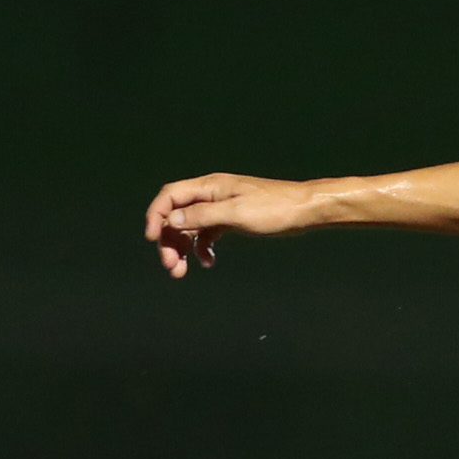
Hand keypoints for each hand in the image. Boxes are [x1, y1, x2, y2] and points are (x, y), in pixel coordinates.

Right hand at [142, 173, 317, 277]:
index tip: (152, 239)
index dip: (156, 216)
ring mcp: (221, 208)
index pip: (170, 197)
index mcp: (209, 187)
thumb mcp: (237, 213)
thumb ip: (203, 216)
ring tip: (180, 271)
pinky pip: (208, 234)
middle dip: (169, 240)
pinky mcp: (232, 219)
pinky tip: (208, 262)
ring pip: (191, 227)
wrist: (306, 210)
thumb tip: (171, 220)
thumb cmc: (275, 208)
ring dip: (182, 248)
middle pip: (177, 216)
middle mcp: (211, 195)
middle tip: (170, 267)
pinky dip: (203, 248)